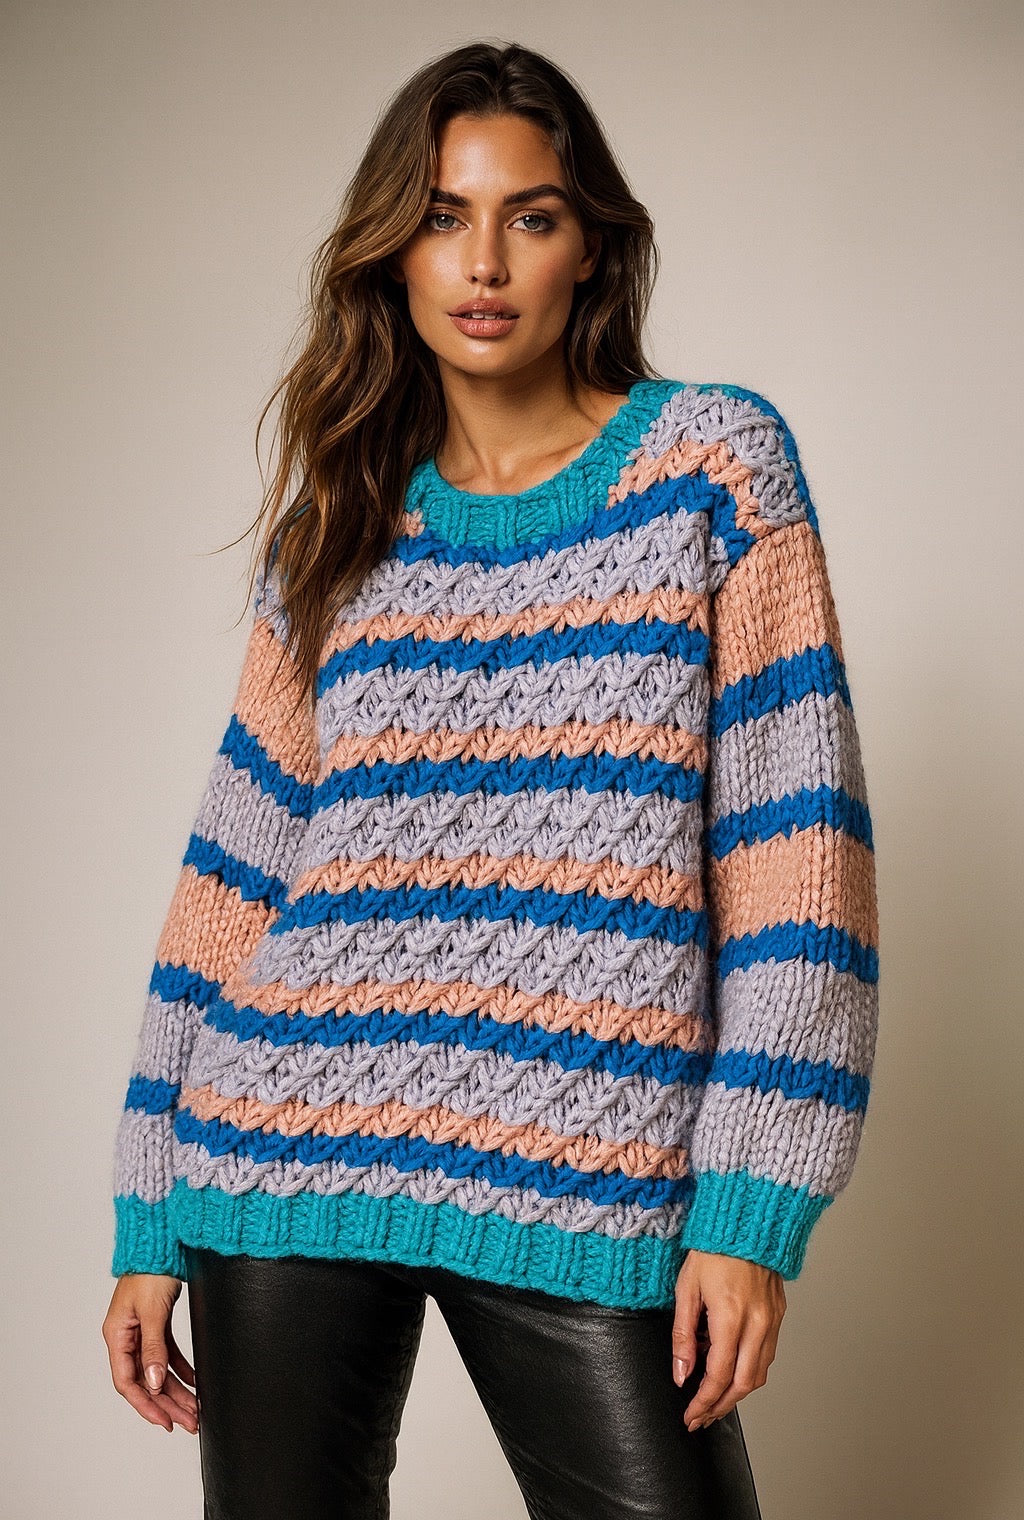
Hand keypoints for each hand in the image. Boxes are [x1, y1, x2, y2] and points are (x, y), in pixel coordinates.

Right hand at [103, 1273, 198, 1434]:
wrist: (161, 1241)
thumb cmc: (151, 1270)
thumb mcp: (152, 1312)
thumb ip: (153, 1348)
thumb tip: (153, 1383)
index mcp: (117, 1336)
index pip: (128, 1382)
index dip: (146, 1405)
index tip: (166, 1421)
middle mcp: (127, 1337)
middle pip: (145, 1381)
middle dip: (167, 1403)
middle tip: (189, 1421)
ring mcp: (142, 1331)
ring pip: (158, 1370)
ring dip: (177, 1390)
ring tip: (195, 1409)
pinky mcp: (157, 1323)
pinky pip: (168, 1354)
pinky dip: (181, 1368)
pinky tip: (196, 1381)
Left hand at [672, 1249, 785, 1431]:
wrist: (745, 1221)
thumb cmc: (712, 1250)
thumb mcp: (687, 1289)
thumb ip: (683, 1335)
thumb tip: (681, 1374)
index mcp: (731, 1317)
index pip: (718, 1376)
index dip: (703, 1402)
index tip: (690, 1416)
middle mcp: (757, 1323)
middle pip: (743, 1385)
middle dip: (720, 1407)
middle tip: (701, 1417)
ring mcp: (772, 1320)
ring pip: (759, 1374)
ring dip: (736, 1393)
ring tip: (713, 1399)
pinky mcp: (778, 1315)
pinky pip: (767, 1355)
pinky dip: (749, 1371)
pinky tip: (730, 1369)